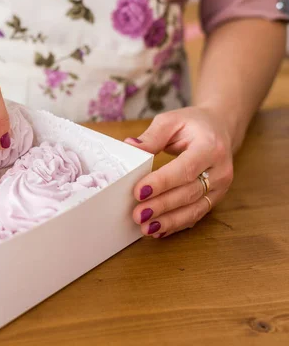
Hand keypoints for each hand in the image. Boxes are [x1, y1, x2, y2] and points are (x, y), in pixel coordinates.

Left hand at [124, 106, 234, 237]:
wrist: (220, 130)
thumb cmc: (193, 125)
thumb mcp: (172, 121)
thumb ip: (152, 136)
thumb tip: (130, 147)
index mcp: (211, 147)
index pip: (185, 168)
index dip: (162, 182)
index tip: (139, 192)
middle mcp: (220, 170)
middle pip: (188, 192)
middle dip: (162, 206)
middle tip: (138, 214)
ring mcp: (220, 187)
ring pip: (194, 209)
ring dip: (169, 221)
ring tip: (146, 228)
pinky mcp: (215, 198)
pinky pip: (196, 215)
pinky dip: (176, 224)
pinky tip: (158, 231)